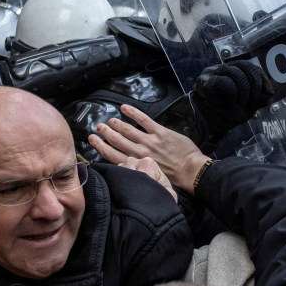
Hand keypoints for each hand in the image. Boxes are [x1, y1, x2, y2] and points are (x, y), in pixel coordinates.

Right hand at [88, 104, 208, 193]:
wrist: (192, 171)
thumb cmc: (175, 178)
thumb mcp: (151, 177)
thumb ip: (139, 168)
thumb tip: (130, 164)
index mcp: (137, 164)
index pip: (113, 155)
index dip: (101, 146)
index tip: (93, 140)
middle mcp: (140, 153)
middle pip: (117, 141)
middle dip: (106, 134)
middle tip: (99, 128)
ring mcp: (149, 142)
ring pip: (127, 130)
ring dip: (116, 124)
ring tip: (110, 121)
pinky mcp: (160, 133)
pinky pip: (143, 120)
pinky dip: (133, 113)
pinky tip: (124, 108)